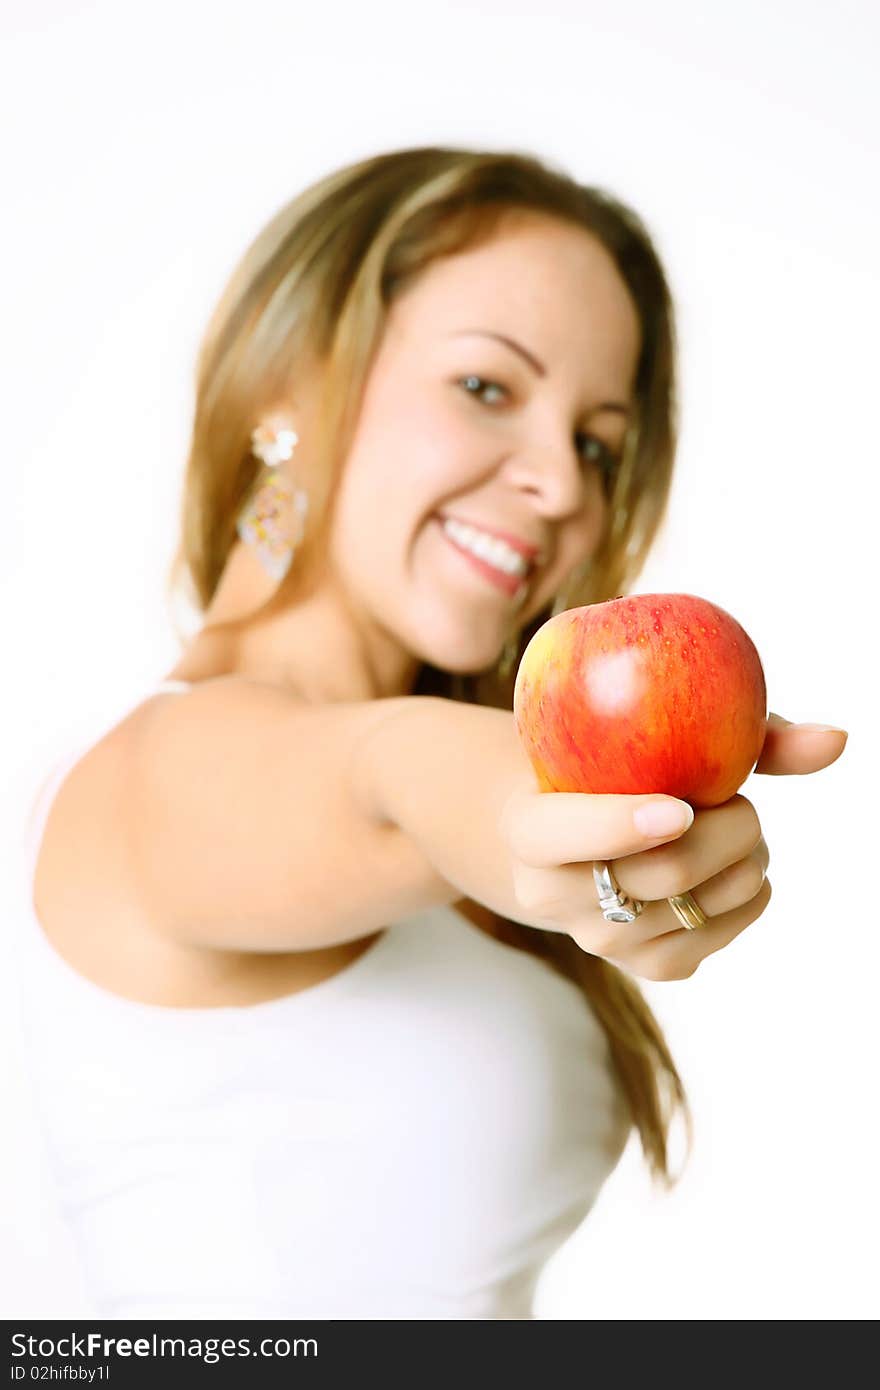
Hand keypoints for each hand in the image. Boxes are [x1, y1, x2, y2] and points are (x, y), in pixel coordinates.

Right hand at [500, 711, 847, 982]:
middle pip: (663, 872)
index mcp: (526, 830)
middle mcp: (549, 895)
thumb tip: (836, 739)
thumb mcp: (646, 736)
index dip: (620, 826)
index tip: (680, 809)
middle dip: (730, 830)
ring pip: (701, 905)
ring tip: (740, 829)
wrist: (579, 832)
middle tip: (744, 803)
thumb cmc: (614, 766)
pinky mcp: (644, 968)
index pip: (562, 835)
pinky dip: (750, 896)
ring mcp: (597, 939)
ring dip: (747, 860)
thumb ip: (742, 735)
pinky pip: (719, 934)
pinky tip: (738, 868)